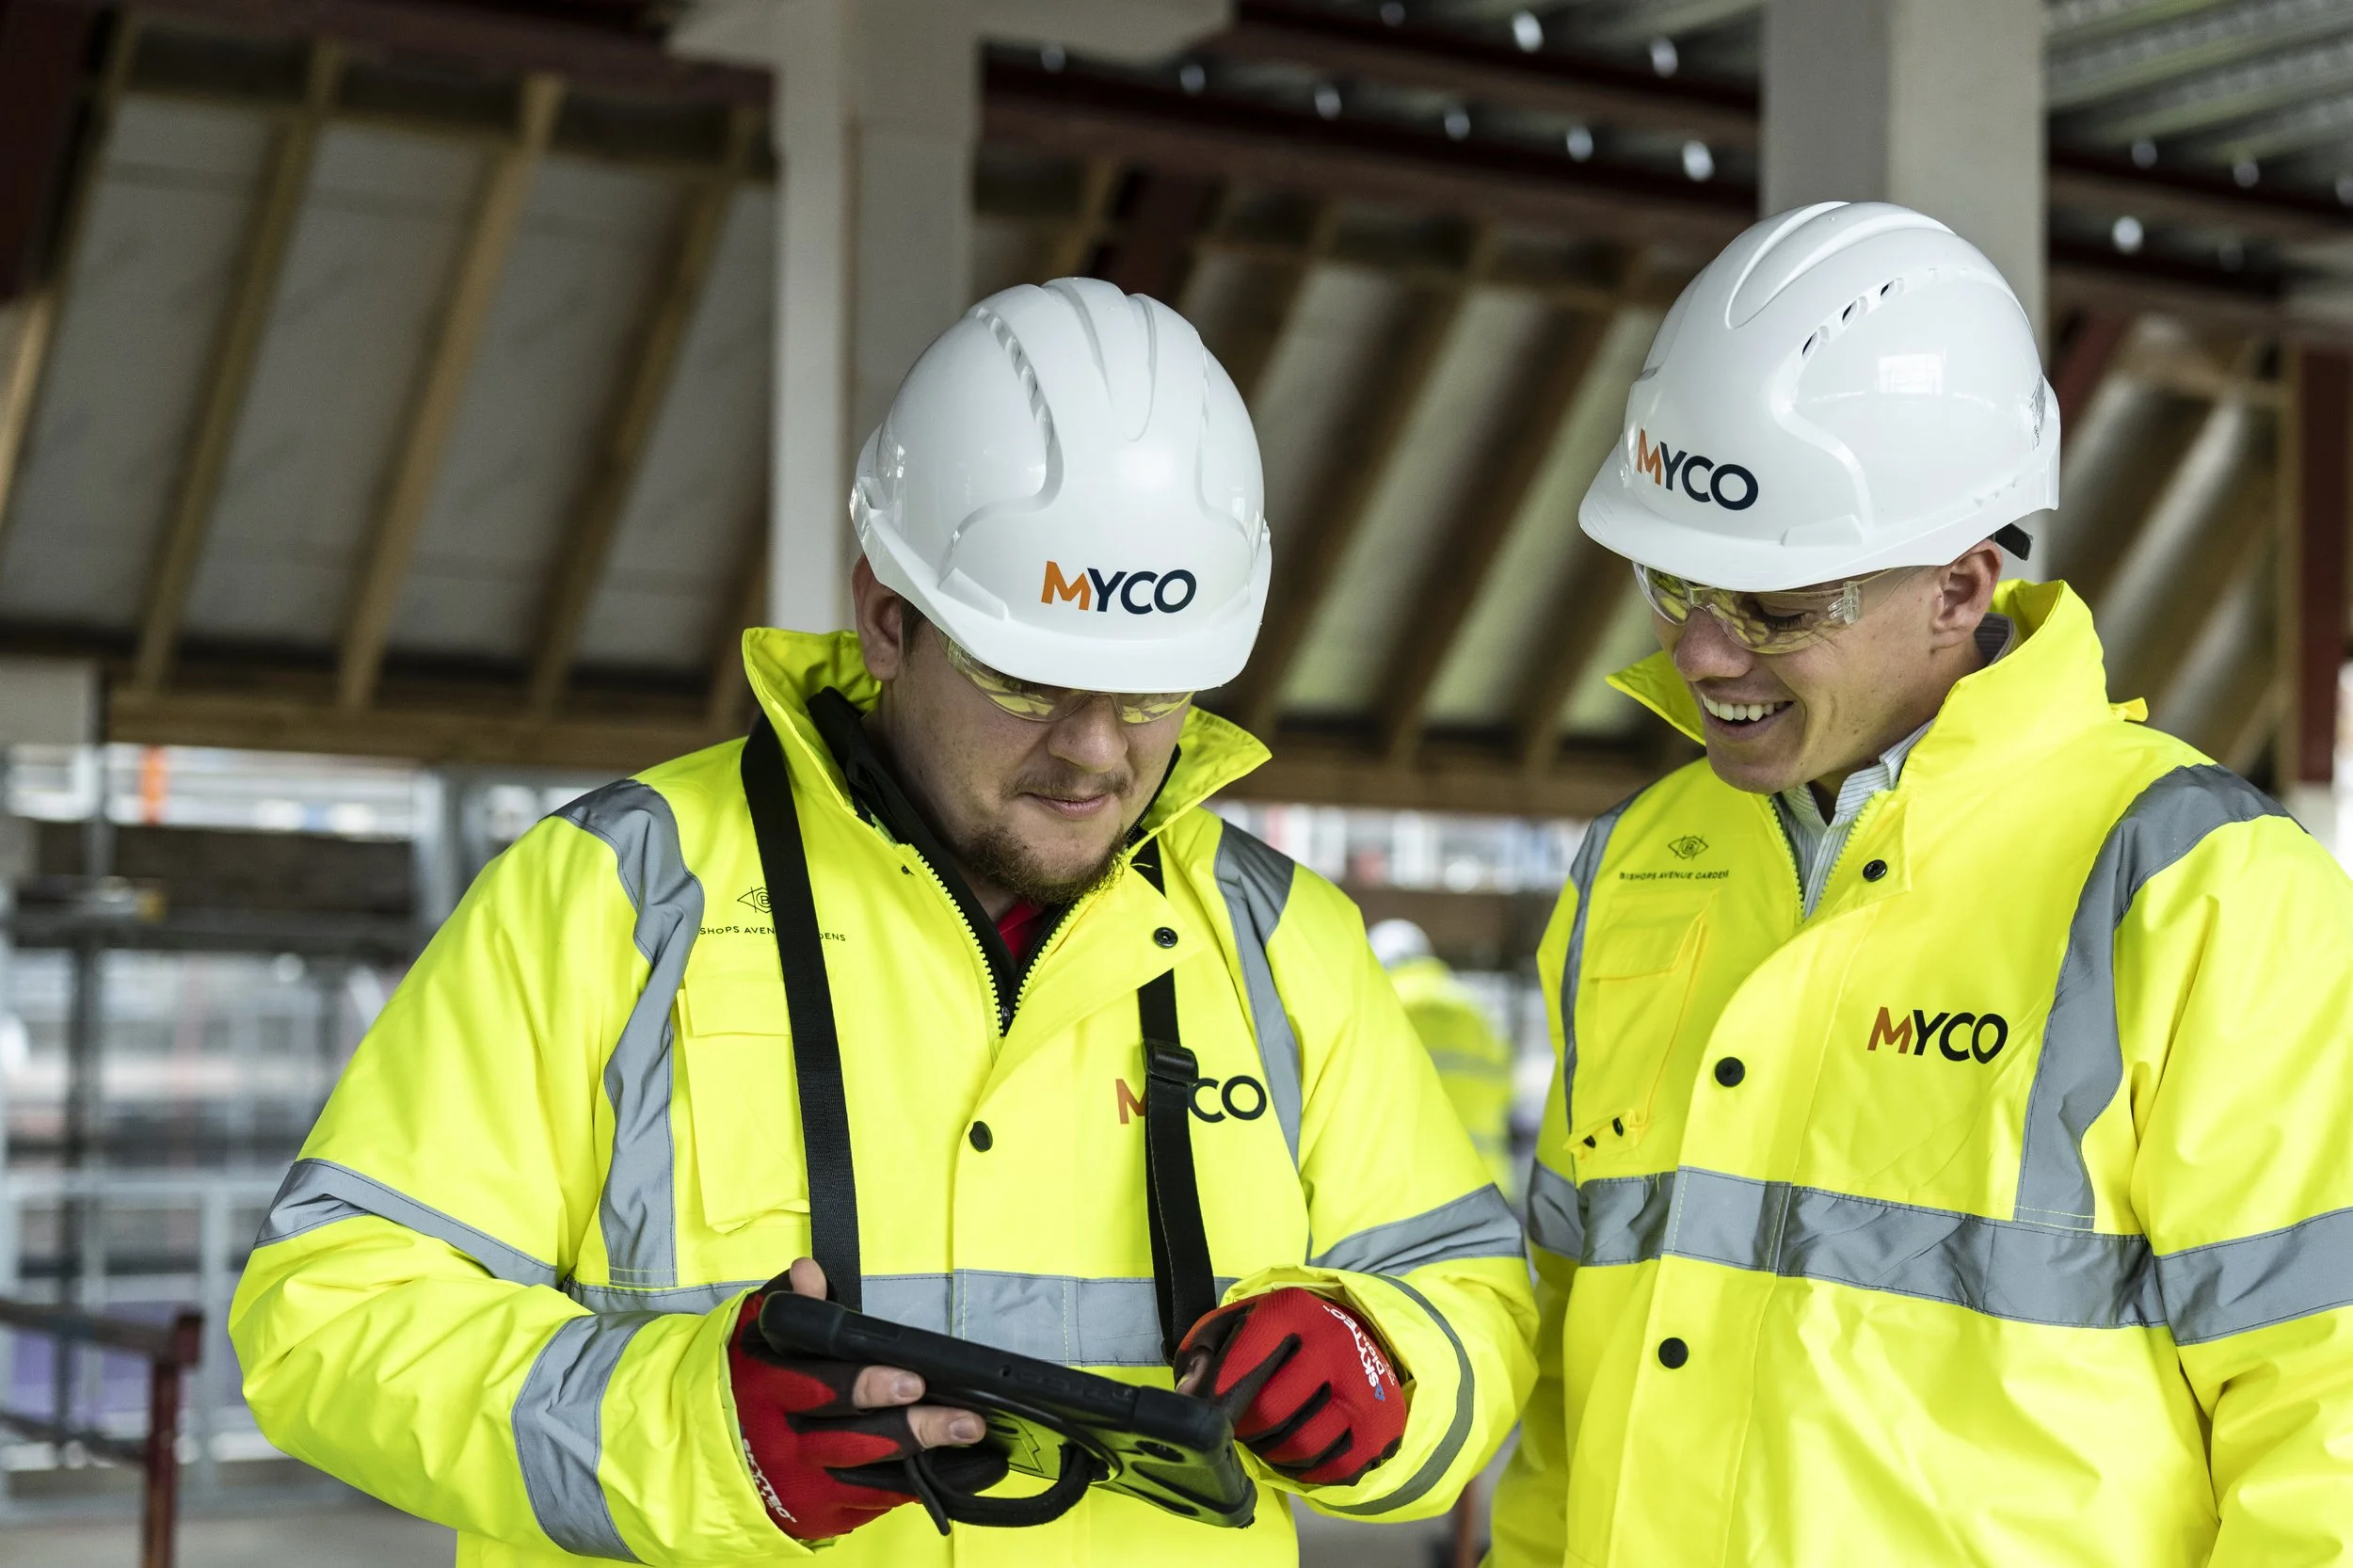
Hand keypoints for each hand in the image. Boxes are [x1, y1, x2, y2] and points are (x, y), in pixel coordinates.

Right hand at [729, 1258, 1000, 1539]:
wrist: (701, 1454)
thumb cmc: (743, 1383)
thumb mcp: (753, 1335)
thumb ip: (789, 1305)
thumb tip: (809, 1270)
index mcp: (767, 1391)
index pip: (821, 1388)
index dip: (868, 1387)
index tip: (914, 1380)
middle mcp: (782, 1444)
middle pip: (855, 1440)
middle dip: (914, 1429)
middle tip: (964, 1419)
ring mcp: (797, 1484)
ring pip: (867, 1475)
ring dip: (922, 1457)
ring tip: (970, 1438)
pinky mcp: (812, 1511)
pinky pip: (866, 1503)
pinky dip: (906, 1487)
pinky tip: (948, 1467)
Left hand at [1175, 1286, 1406, 1487]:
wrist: (1360, 1339)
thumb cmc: (1286, 1338)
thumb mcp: (1241, 1323)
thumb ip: (1205, 1349)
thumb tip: (1190, 1392)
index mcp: (1293, 1309)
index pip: (1243, 1363)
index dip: (1216, 1396)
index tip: (1206, 1412)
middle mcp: (1335, 1342)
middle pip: (1269, 1413)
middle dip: (1246, 1427)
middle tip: (1243, 1423)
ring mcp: (1364, 1386)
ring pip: (1299, 1447)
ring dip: (1274, 1451)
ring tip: (1271, 1434)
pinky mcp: (1382, 1425)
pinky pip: (1329, 1469)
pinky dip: (1305, 1468)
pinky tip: (1300, 1448)